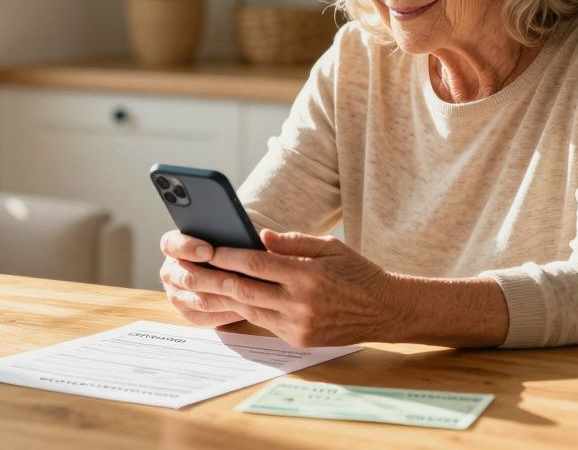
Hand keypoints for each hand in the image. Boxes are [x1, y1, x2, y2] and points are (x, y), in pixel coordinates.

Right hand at [158, 230, 243, 327]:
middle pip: (188, 278)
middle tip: (234, 279)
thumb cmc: (232, 244)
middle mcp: (171, 272)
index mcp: (174, 246)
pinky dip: (228, 313)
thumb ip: (234, 231)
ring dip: (224, 298)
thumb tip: (258, 236)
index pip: (171, 244)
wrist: (234, 266)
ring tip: (246, 294)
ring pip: (200, 300)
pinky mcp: (191, 314)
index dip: (188, 248)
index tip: (209, 251)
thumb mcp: (231, 231)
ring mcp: (178, 295)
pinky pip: (208, 317)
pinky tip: (246, 307)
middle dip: (213, 279)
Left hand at [202, 229, 399, 347]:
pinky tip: (234, 298)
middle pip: (244, 290)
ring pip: (250, 309)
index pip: (256, 264)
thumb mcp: (330, 247)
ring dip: (226, 297)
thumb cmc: (357, 273)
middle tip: (192, 269)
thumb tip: (259, 237)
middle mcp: (300, 303)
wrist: (385, 311)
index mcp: (307, 274)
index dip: (228, 256)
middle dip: (214, 278)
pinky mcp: (299, 340)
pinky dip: (248, 309)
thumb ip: (293, 241)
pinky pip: (265, 322)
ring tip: (205, 283)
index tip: (208, 249)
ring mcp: (298, 325)